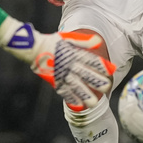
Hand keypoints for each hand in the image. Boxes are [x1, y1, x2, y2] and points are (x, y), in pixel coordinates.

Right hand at [0, 18, 114, 109]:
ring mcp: (60, 73)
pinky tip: (79, 104)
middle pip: (84, 74)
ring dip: (84, 94)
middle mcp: (68, 64)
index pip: (89, 59)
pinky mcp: (53, 80)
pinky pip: (63, 90)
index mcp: (73, 52)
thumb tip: (98, 41)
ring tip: (94, 102)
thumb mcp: (68, 38)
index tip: (111, 70)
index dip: (100, 65)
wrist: (32, 48)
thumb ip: (84, 41)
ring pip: (74, 85)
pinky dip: (71, 97)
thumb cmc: (51, 42)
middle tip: (107, 88)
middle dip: (95, 82)